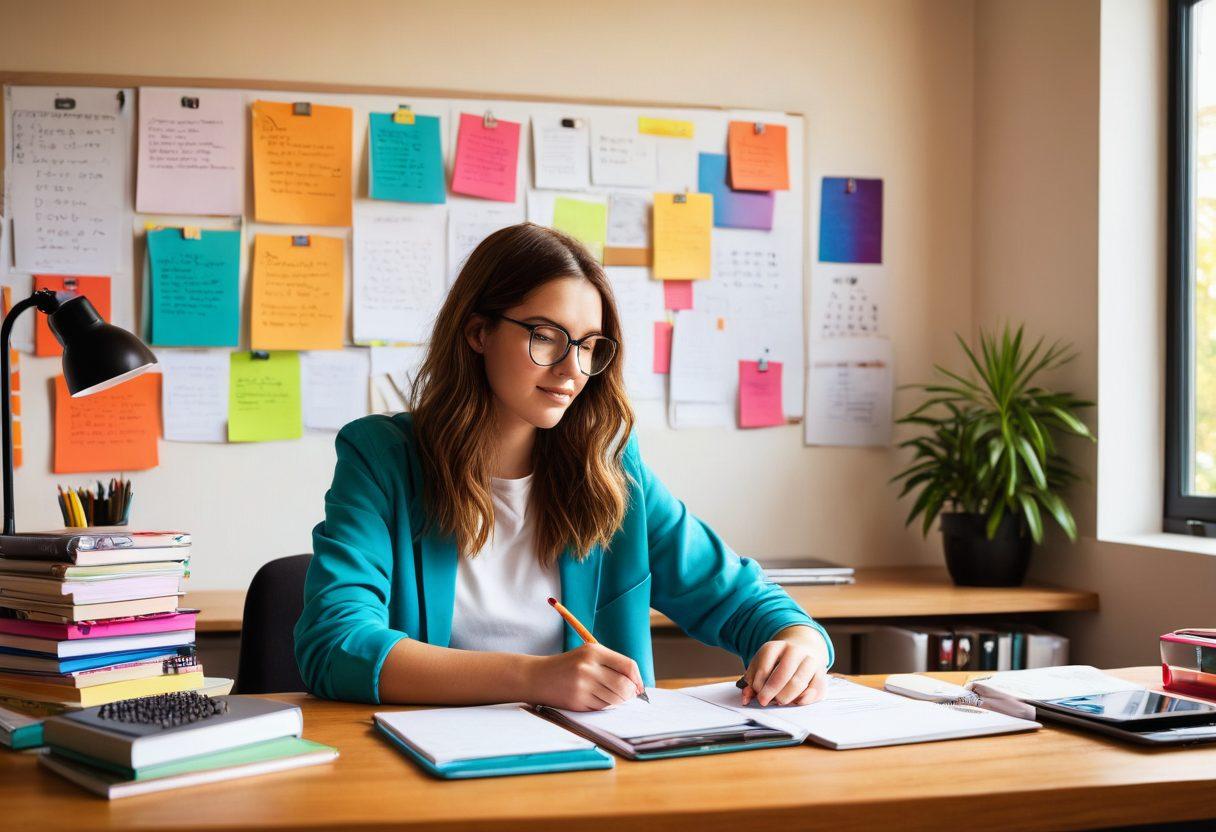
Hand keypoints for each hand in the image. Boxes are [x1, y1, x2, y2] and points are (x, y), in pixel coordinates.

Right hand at [526, 643, 644, 710]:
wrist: (538, 676)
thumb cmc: (568, 666)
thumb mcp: (588, 655)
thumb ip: (611, 665)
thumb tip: (636, 685)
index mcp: (594, 651)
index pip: (628, 665)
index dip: (637, 679)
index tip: (639, 687)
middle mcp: (588, 667)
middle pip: (624, 685)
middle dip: (630, 694)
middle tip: (629, 696)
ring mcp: (582, 685)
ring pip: (614, 699)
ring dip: (618, 702)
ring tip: (611, 697)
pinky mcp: (577, 701)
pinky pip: (601, 707)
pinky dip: (604, 706)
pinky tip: (595, 699)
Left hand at [741, 626, 829, 706]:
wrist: (805, 650)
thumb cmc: (778, 663)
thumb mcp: (762, 666)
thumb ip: (752, 682)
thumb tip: (745, 699)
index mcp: (776, 646)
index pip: (764, 664)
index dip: (758, 682)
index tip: (756, 692)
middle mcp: (795, 651)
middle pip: (782, 673)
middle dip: (771, 691)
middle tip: (764, 701)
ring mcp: (810, 661)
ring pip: (798, 682)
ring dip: (786, 696)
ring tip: (779, 701)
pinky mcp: (821, 674)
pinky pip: (814, 690)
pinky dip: (803, 699)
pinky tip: (795, 702)